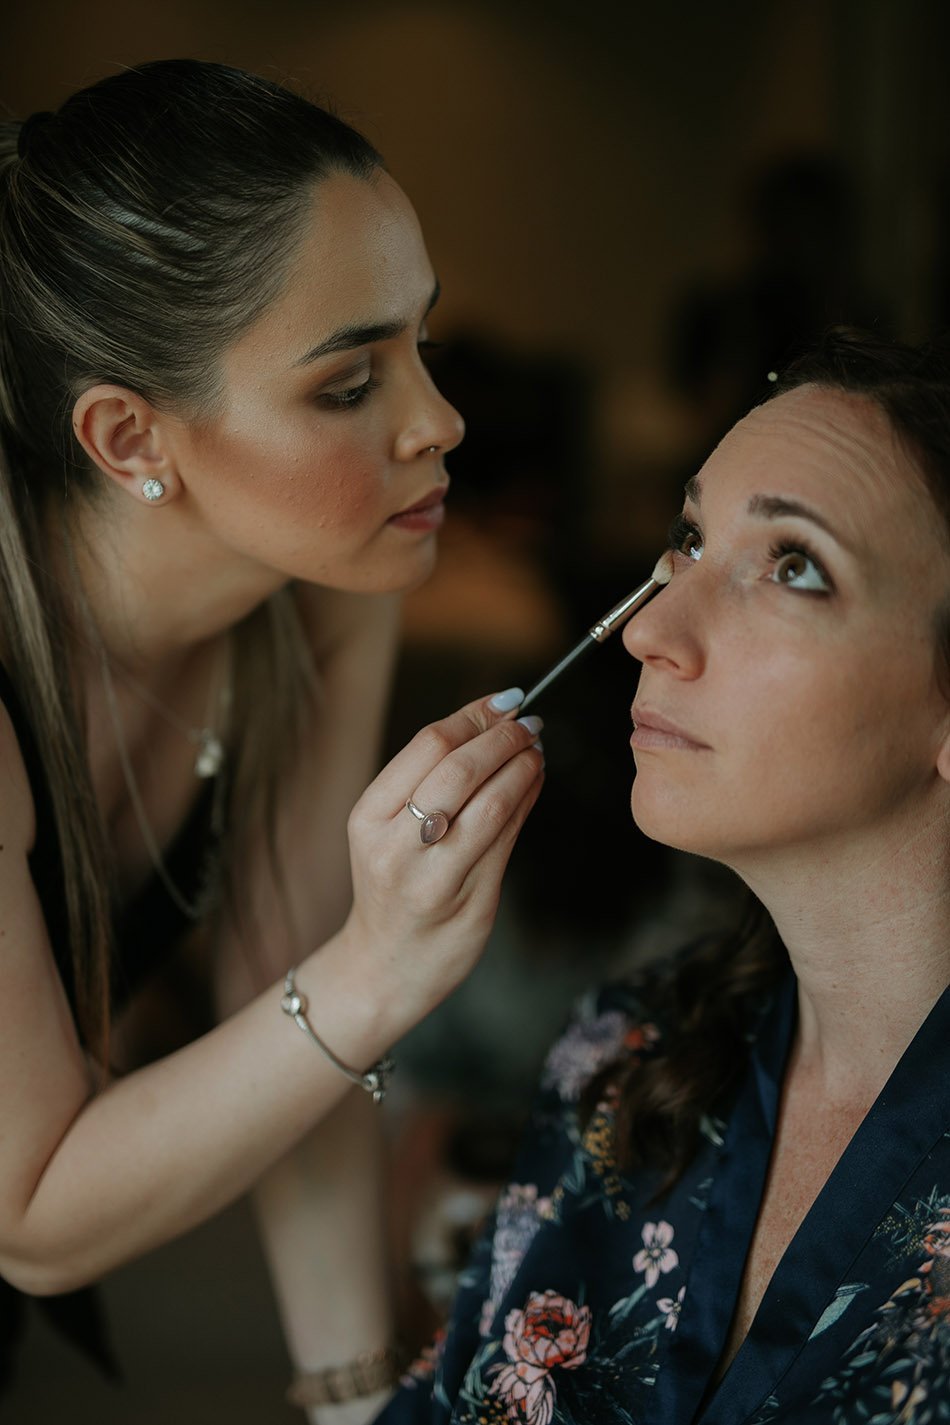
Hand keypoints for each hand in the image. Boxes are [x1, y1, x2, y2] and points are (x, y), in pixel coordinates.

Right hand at [340, 690, 543, 1029]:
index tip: (506, 700)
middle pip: (460, 768)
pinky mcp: (470, 901)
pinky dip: (527, 800)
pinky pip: (508, 837)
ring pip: (491, 802)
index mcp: (368, 817)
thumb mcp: (386, 831)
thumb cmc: (392, 887)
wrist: (384, 968)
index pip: (428, 745)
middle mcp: (396, 847)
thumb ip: (429, 781)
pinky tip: (534, 783)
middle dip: (504, 737)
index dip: (474, 715)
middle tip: (530, 723)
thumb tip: (493, 720)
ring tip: (537, 750)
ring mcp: (433, 878)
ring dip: (524, 767)